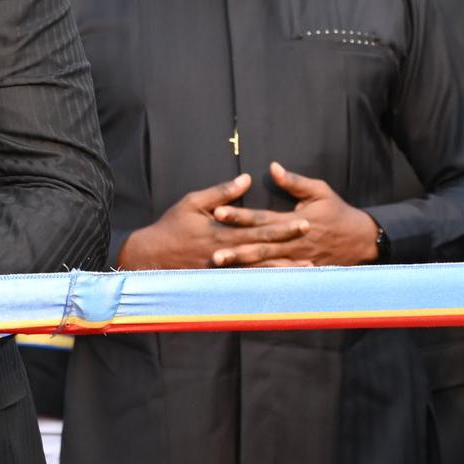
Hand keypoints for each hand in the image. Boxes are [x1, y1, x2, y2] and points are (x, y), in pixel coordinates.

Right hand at [119, 174, 305, 270]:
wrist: (149, 257)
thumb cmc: (170, 227)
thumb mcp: (193, 202)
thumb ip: (221, 192)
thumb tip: (246, 179)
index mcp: (222, 232)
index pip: (259, 229)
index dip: (283, 227)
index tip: (304, 222)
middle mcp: (226, 254)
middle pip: (265, 251)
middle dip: (291, 248)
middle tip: (315, 248)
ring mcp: (223, 271)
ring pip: (260, 271)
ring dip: (284, 271)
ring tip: (307, 271)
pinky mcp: (219, 281)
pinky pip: (247, 283)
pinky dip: (266, 283)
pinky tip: (282, 284)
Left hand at [211, 163, 377, 267]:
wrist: (360, 240)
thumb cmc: (337, 212)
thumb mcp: (319, 191)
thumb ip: (294, 182)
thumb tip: (273, 167)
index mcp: (293, 221)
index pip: (261, 218)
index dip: (239, 215)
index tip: (217, 212)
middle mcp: (292, 242)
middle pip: (258, 245)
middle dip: (235, 249)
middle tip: (212, 253)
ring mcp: (296, 259)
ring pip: (264, 264)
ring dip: (242, 266)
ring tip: (220, 267)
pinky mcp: (299, 270)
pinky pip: (277, 276)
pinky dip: (259, 279)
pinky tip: (240, 282)